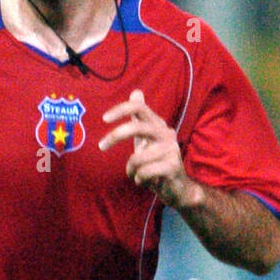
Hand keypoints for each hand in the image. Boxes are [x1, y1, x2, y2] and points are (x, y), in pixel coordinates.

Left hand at [99, 88, 203, 209]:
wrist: (178, 188)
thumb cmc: (157, 162)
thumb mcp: (146, 138)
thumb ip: (140, 119)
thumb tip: (136, 92)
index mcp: (157, 124)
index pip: (139, 108)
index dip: (121, 110)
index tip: (104, 119)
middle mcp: (166, 133)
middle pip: (136, 127)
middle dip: (115, 136)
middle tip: (101, 146)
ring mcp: (171, 149)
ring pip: (136, 158)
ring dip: (131, 170)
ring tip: (137, 174)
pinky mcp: (173, 167)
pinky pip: (143, 172)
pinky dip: (139, 180)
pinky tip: (145, 181)